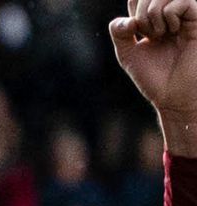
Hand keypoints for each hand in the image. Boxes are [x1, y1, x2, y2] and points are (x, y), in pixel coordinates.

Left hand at [110, 0, 196, 156]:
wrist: (174, 97)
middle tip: (150, 35)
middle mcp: (170, 15)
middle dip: (142, 12)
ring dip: (153, 14)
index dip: (134, 10)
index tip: (135, 31)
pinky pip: (182, 2)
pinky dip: (170, 15)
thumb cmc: (154, 77)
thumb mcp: (127, 54)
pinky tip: (175, 31)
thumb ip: (119, 32)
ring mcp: (185, 17)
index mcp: (153, 21)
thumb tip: (128, 20)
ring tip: (160, 34)